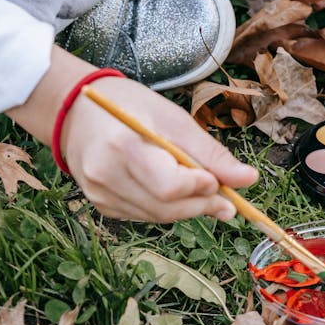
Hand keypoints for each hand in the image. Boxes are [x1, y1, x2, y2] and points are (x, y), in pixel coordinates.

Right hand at [10, 47, 257, 223]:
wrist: (76, 111)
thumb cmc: (129, 108)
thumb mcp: (174, 119)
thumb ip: (211, 154)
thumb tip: (248, 180)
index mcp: (123, 147)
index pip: (170, 186)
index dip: (201, 189)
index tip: (220, 182)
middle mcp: (105, 175)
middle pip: (166, 207)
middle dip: (202, 205)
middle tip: (226, 200)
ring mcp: (99, 194)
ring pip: (158, 216)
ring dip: (188, 209)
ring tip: (204, 194)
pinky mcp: (101, 205)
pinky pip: (144, 216)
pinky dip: (166, 209)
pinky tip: (174, 193)